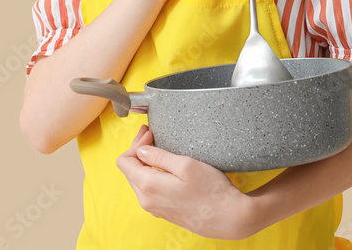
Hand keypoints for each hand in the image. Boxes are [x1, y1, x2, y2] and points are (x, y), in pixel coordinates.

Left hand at [116, 125, 261, 239]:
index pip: (124, 162)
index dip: (135, 143)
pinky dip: (151, 175)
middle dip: (138, 151)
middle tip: (151, 134)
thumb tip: (140, 149)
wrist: (227, 217)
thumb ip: (159, 156)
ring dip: (144, 163)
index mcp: (148, 186)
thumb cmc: (211, 190)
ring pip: (138, 181)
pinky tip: (165, 168)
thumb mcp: (186, 165)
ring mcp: (154, 208)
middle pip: (129, 171)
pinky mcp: (163, 212)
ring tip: (158, 148)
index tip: (151, 133)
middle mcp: (146, 200)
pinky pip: (148, 190)